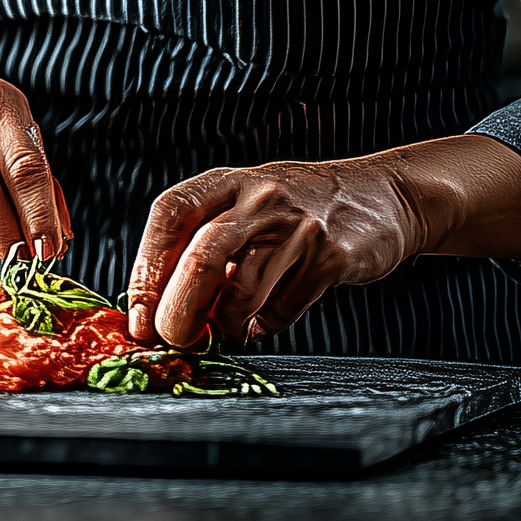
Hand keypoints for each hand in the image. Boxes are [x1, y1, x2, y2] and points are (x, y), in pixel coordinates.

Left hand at [121, 136, 520, 347]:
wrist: (384, 196)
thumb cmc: (293, 211)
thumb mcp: (243, 206)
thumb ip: (204, 245)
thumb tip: (158, 308)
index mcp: (223, 182)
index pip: (168, 217)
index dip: (146, 269)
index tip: (137, 316)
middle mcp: (257, 196)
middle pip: (200, 257)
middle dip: (178, 309)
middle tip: (171, 339)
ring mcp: (297, 225)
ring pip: (243, 287)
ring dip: (224, 322)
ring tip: (223, 331)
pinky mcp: (333, 255)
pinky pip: (286, 306)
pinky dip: (267, 324)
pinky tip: (263, 323)